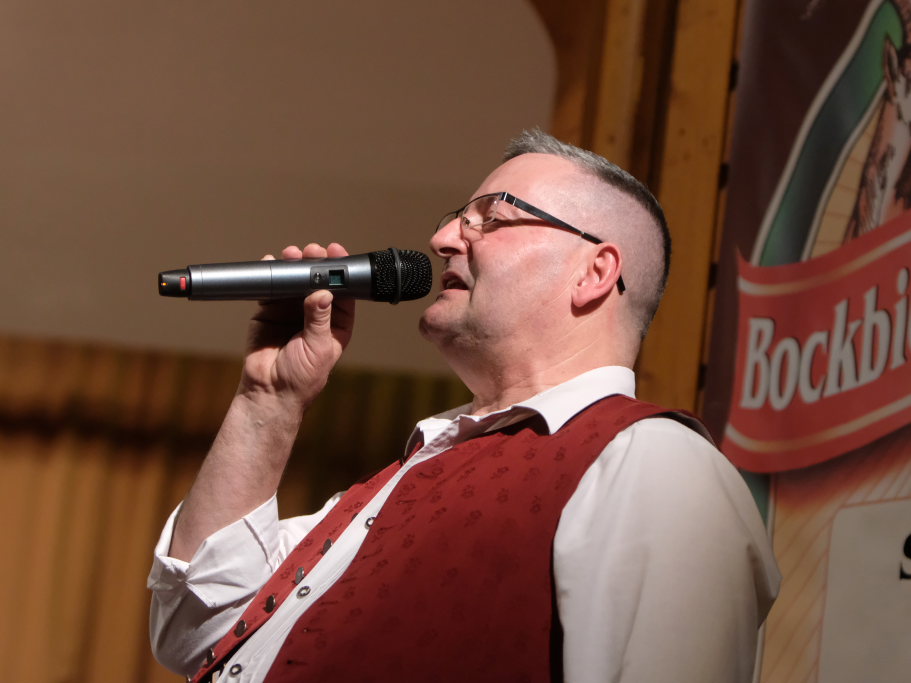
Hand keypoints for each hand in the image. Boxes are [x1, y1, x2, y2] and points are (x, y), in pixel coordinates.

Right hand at [239, 242, 355, 408]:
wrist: (269, 392)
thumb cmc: (302, 377)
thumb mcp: (317, 347)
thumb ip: (319, 319)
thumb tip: (323, 292)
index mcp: (336, 323)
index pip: (342, 291)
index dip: (340, 271)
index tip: (335, 252)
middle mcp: (315, 314)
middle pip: (318, 281)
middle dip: (315, 263)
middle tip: (310, 251)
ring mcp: (291, 311)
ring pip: (295, 281)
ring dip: (293, 265)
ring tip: (290, 254)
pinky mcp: (269, 311)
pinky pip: (272, 288)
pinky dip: (271, 275)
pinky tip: (271, 263)